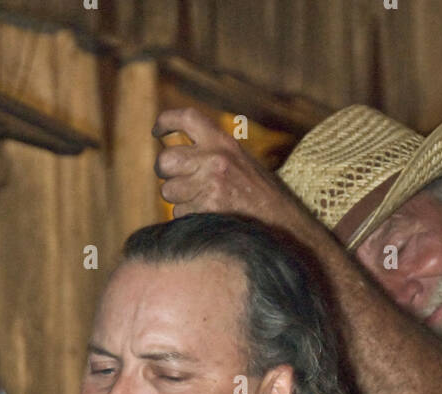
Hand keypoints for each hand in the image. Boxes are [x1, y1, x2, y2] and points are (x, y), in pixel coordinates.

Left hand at [153, 107, 297, 226]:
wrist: (284, 225)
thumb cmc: (262, 197)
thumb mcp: (242, 162)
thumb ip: (212, 154)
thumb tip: (176, 157)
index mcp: (224, 142)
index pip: (187, 118)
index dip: (166, 121)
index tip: (157, 131)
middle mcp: (215, 160)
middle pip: (165, 160)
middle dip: (165, 172)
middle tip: (174, 179)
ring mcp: (210, 186)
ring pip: (169, 191)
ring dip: (178, 200)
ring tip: (203, 204)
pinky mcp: (207, 211)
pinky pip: (179, 214)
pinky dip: (189, 218)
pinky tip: (209, 219)